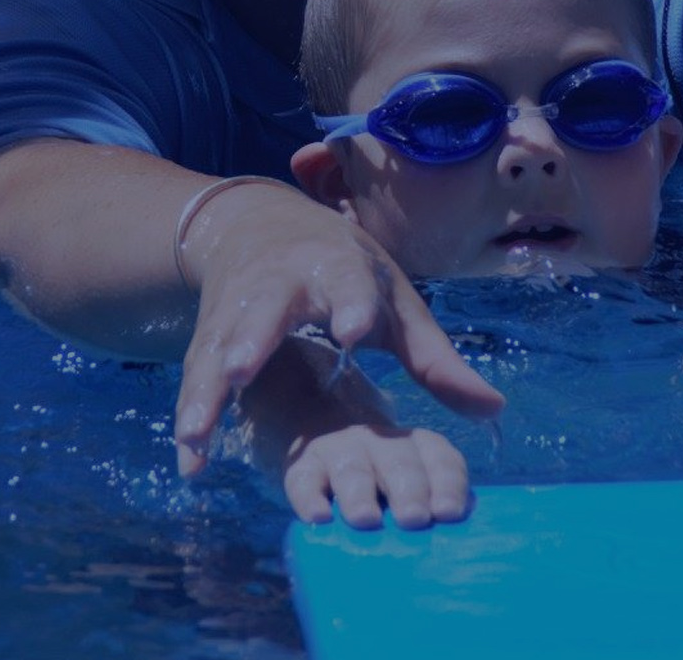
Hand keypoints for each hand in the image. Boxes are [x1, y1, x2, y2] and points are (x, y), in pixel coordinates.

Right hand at [173, 181, 504, 475]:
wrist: (261, 226)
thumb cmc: (346, 275)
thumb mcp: (394, 304)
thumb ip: (436, 360)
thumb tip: (493, 410)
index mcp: (337, 268)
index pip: (349, 286)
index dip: (351, 307)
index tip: (355, 332)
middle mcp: (280, 283)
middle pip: (264, 310)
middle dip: (251, 337)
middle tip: (242, 368)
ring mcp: (236, 308)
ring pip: (217, 346)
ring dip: (207, 388)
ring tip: (196, 431)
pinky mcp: (208, 334)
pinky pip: (196, 373)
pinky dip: (190, 412)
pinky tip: (190, 457)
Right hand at [284, 424, 470, 529]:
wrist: (329, 455)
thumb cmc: (383, 491)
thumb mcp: (410, 491)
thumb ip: (428, 511)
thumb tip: (446, 554)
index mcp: (416, 446)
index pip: (439, 458)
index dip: (447, 484)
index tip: (448, 513)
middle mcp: (381, 442)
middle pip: (399, 462)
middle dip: (409, 490)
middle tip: (413, 519)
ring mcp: (340, 450)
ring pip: (352, 469)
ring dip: (360, 495)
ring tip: (366, 520)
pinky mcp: (303, 466)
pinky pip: (305, 481)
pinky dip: (310, 498)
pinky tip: (318, 518)